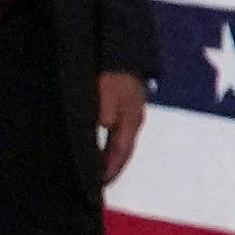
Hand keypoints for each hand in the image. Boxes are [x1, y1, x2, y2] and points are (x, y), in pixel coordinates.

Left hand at [94, 72, 148, 190]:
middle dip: (113, 165)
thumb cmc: (113, 74)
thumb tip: (104, 132)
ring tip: (101, 166)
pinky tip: (105, 139)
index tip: (100, 184)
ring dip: (113, 154)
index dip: (111, 170)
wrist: (125, 49)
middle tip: (100, 181)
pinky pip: (120, 128)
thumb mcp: (106, 98)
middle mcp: (135, 119)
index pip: (121, 153)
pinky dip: (112, 140)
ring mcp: (133, 110)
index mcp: (131, 122)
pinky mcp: (128, 101)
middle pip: (125, 149)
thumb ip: (104, 119)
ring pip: (123, 139)